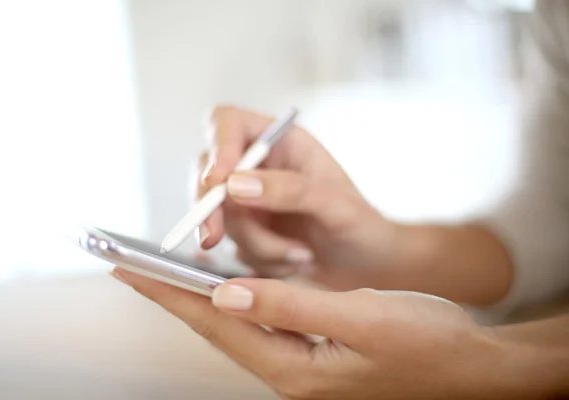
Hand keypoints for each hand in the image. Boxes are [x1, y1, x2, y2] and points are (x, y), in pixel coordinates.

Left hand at [111, 267, 529, 399]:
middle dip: (171, 297)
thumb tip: (224, 294)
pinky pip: (260, 326)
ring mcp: (301, 366)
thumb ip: (290, 306)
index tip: (129, 267)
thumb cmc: (426, 340)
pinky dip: (234, 302)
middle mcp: (290, 373)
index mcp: (296, 369)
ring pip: (235, 327)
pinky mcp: (313, 354)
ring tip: (166, 273)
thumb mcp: (360, 318)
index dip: (170, 294)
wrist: (472, 367)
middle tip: (132, 266)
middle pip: (217, 329)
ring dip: (198, 299)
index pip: (217, 324)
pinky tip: (225, 288)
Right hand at [195, 106, 396, 289]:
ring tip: (301, 255)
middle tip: (213, 239)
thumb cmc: (361, 225)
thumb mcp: (336, 203)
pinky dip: (259, 262)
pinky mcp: (245, 235)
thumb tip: (233, 184)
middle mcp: (256, 167)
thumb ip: (289, 189)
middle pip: (206, 173)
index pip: (227, 122)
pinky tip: (293, 263)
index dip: (216, 146)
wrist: (367, 268)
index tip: (216, 181)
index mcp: (278, 141)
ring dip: (255, 244)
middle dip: (211, 209)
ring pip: (218, 218)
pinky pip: (231, 249)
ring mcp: (246, 203)